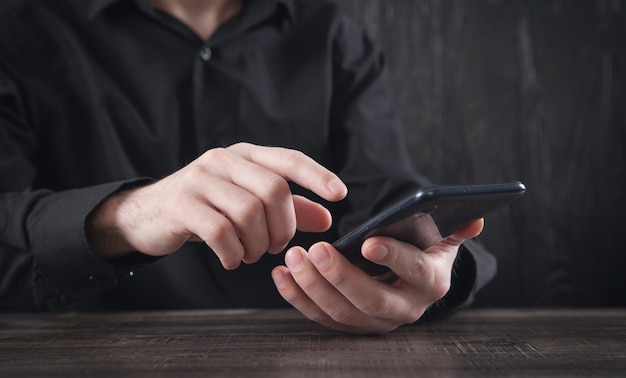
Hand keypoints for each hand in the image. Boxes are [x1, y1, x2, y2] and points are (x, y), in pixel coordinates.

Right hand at [87, 143, 346, 268]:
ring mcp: (201, 178)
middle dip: (282, 227)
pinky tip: (232, 259)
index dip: (317, 176)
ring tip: (251, 254)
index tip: (340, 194)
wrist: (148, 215)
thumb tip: (327, 219)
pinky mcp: (182, 203)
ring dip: (257, 244)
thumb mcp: (248, 204)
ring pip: (249, 212)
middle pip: (273, 191)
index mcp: (245, 156)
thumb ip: (288, 209)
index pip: (289, 159)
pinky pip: (221, 232)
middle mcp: (224, 160)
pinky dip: (233, 253)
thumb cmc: (207, 208)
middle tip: (276, 247)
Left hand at [271, 219, 483, 333]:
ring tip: (292, 258)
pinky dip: (299, 297)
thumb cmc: (424, 247)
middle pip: (371, 300)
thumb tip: (475, 219)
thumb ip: (455, 227)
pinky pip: (321, 316)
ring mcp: (377, 321)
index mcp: (431, 281)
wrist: (412, 277)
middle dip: (340, 276)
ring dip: (313, 286)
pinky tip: (282, 275)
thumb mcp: (443, 236)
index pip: (415, 271)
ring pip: (341, 312)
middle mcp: (406, 307)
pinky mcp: (352, 324)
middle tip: (315, 249)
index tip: (368, 241)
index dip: (393, 257)